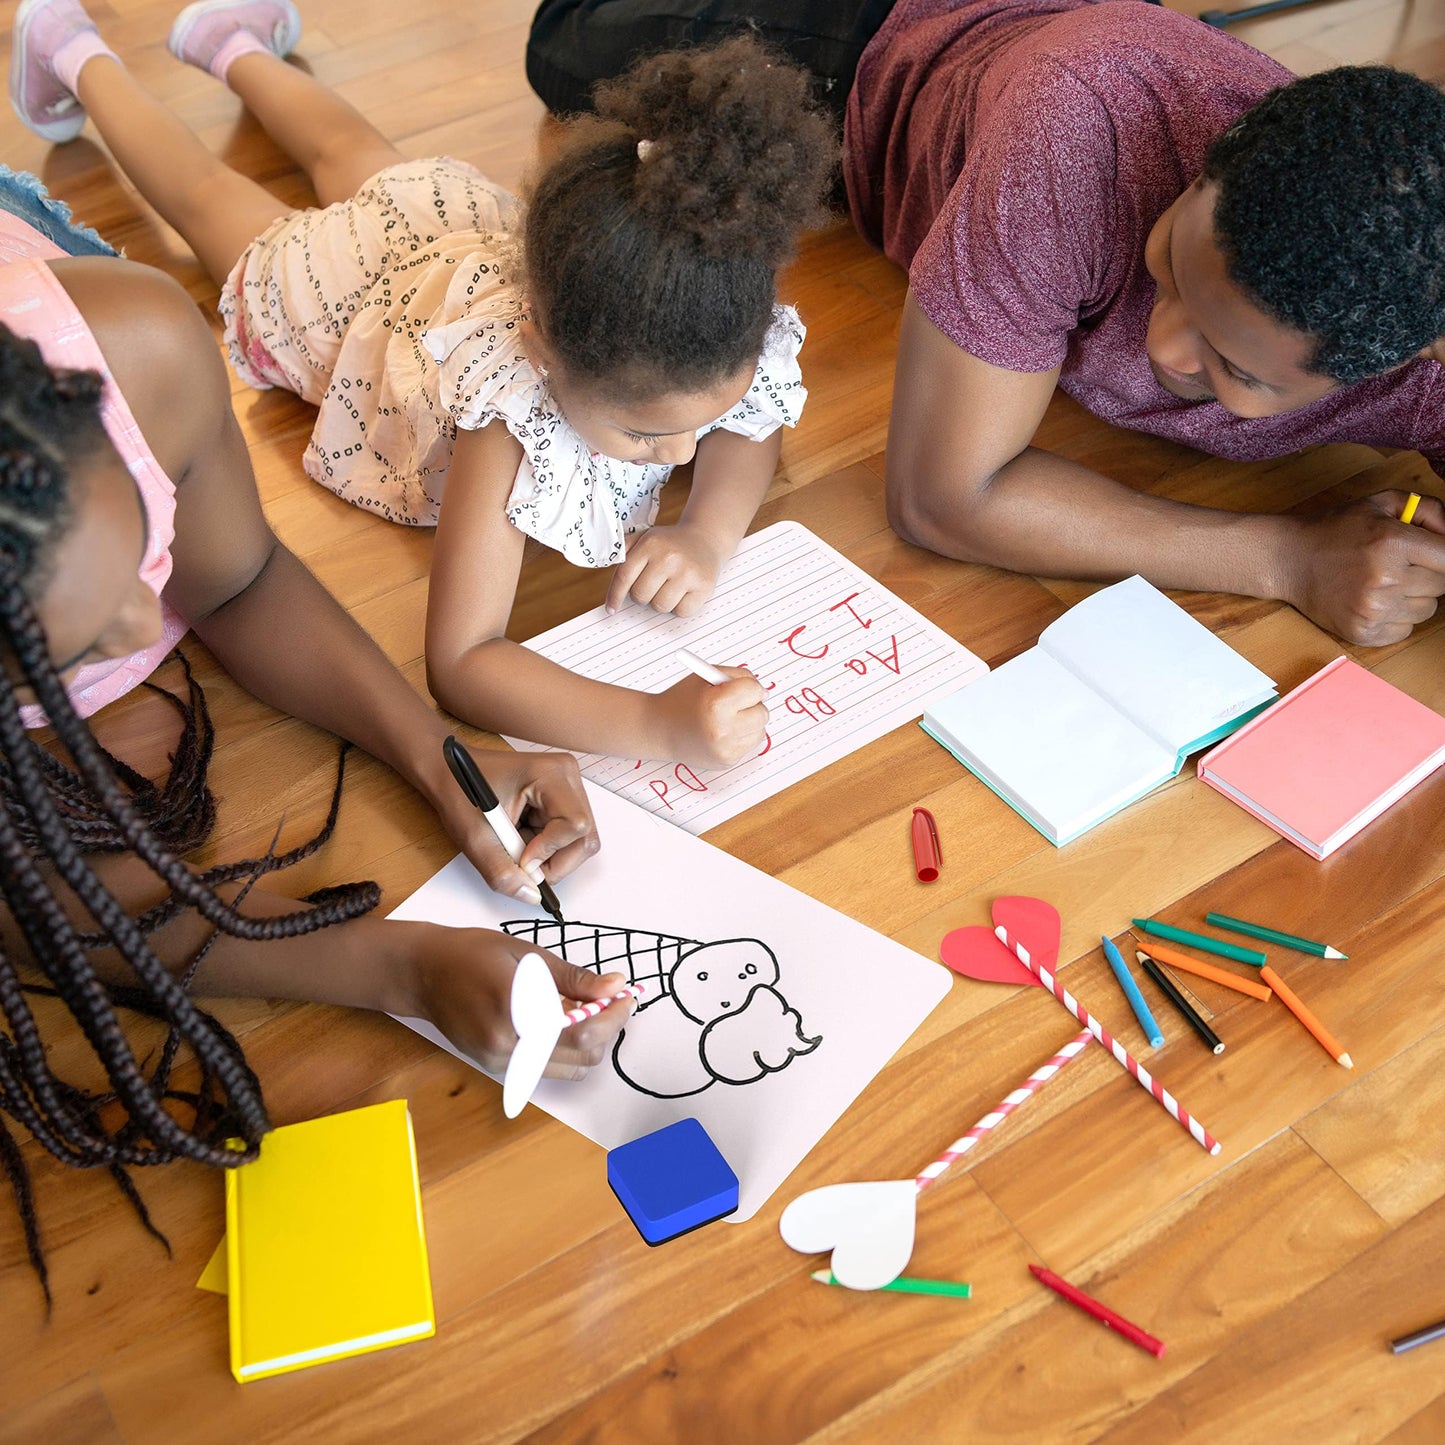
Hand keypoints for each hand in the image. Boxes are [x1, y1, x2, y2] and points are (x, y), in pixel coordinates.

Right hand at [406, 924, 634, 1078]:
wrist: (423, 973)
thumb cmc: (471, 955)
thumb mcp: (528, 956)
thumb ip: (574, 978)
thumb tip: (615, 985)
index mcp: (516, 1016)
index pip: (584, 1034)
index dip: (614, 1017)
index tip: (626, 996)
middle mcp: (508, 1050)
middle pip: (582, 1059)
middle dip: (606, 1030)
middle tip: (612, 1000)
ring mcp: (501, 1064)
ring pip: (569, 1068)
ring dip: (588, 1042)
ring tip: (586, 1007)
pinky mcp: (497, 1067)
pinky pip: (547, 1066)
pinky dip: (565, 1046)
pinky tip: (561, 1018)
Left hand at [424, 742, 599, 904]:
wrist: (448, 771)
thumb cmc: (458, 791)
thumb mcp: (475, 838)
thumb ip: (503, 873)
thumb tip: (532, 896)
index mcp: (549, 773)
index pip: (574, 825)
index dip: (550, 851)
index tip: (521, 860)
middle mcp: (567, 776)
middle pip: (584, 836)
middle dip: (555, 860)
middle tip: (522, 865)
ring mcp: (568, 787)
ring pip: (579, 840)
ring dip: (549, 856)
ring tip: (517, 846)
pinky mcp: (563, 798)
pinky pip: (568, 837)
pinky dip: (546, 848)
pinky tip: (522, 837)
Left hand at [605, 524, 725, 616]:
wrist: (705, 538)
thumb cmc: (670, 544)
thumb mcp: (645, 538)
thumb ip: (624, 553)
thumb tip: (611, 583)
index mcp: (650, 543)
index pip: (624, 576)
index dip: (615, 596)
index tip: (611, 609)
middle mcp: (669, 557)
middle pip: (641, 595)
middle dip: (643, 595)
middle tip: (654, 585)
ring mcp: (688, 572)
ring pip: (660, 606)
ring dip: (662, 602)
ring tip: (670, 587)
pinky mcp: (704, 586)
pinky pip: (681, 611)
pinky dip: (680, 607)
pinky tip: (684, 592)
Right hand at [651, 668, 767, 767]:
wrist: (658, 730)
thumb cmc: (682, 700)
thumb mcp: (706, 677)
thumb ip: (737, 678)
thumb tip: (763, 692)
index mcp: (716, 704)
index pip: (754, 690)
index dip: (748, 686)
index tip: (740, 687)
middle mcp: (722, 730)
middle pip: (762, 713)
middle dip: (752, 705)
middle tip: (736, 703)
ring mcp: (725, 749)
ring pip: (759, 731)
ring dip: (749, 722)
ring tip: (726, 719)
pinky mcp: (726, 761)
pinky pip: (749, 744)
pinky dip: (741, 736)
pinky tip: (721, 732)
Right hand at [1281, 491, 1444, 645]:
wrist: (1287, 560)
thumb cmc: (1336, 531)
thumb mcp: (1381, 504)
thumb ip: (1428, 510)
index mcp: (1393, 542)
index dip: (1443, 557)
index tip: (1433, 557)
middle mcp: (1385, 579)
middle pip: (1441, 586)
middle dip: (1426, 575)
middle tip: (1398, 566)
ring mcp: (1373, 610)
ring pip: (1426, 610)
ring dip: (1412, 598)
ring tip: (1382, 584)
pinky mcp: (1362, 632)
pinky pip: (1404, 630)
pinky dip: (1395, 619)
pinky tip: (1372, 602)